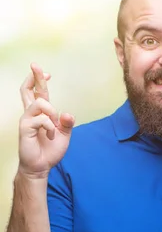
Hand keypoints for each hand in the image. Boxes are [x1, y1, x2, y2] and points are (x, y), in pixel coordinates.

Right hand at [18, 63, 74, 178]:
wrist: (41, 166)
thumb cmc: (50, 149)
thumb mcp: (64, 135)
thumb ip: (67, 123)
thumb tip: (67, 114)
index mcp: (42, 113)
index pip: (39, 93)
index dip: (40, 81)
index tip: (47, 73)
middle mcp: (32, 114)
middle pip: (28, 90)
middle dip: (34, 77)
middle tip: (35, 65)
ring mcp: (27, 120)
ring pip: (39, 103)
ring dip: (51, 111)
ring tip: (54, 125)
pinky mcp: (25, 128)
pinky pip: (41, 119)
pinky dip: (50, 125)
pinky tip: (50, 135)